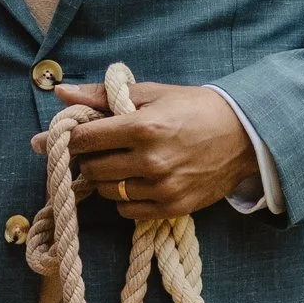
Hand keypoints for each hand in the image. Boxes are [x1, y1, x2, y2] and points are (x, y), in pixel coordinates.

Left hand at [36, 79, 254, 219]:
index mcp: (143, 127)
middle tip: (93, 150)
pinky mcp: (173, 207)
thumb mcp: (150, 94)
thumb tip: (60, 93)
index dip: (69, 138)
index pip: (85, 139)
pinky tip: (134, 181)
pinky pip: (127, 210)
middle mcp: (151, 160)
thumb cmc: (194, 108)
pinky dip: (122, 198)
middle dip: (85, 159)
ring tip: (116, 163)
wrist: (243, 134)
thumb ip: (102, 95)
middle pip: (91, 168)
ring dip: (103, 179)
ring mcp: (163, 187)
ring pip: (107, 191)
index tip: (66, 137)